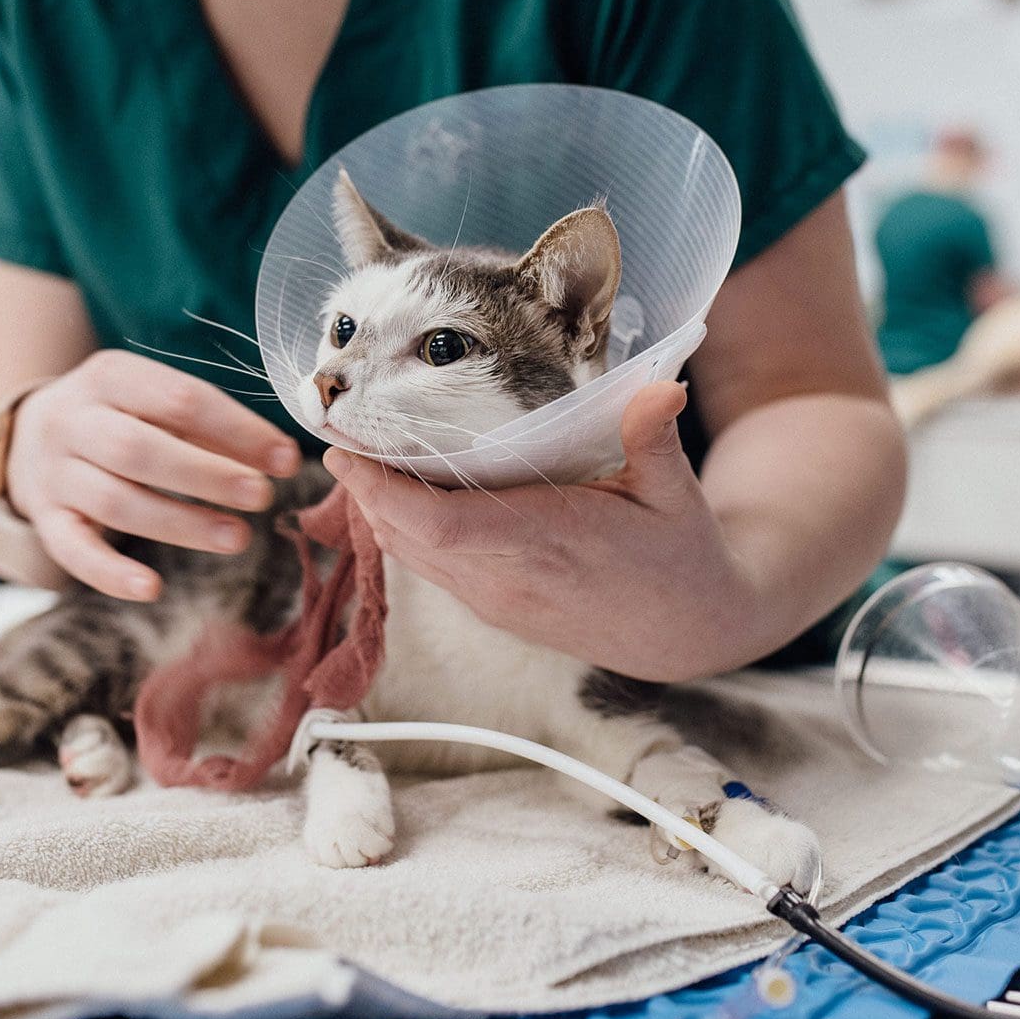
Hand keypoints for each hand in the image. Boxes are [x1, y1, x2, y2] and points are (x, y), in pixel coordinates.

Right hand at [6, 349, 302, 599]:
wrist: (27, 433)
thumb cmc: (118, 415)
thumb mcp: (152, 399)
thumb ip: (208, 424)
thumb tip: (278, 457)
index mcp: (110, 376)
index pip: (179, 398)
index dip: (237, 430)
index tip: (285, 458)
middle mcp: (73, 420)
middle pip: (139, 449)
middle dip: (207, 475)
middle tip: (262, 496)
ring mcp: (54, 472)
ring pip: (115, 501)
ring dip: (181, 524)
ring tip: (238, 537)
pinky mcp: (45, 518)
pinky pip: (72, 550)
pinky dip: (110, 573)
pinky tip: (152, 589)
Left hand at [322, 381, 751, 680]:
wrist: (683, 632)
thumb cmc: (681, 554)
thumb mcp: (678, 493)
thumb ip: (656, 438)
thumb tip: (661, 386)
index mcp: (548, 542)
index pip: (444, 526)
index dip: (383, 492)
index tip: (347, 451)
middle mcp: (509, 577)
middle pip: (407, 537)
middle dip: (362, 488)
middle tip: (336, 427)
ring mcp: (496, 598)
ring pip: (410, 555)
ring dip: (376, 508)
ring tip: (353, 451)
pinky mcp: (494, 606)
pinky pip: (430, 566)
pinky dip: (401, 528)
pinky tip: (392, 490)